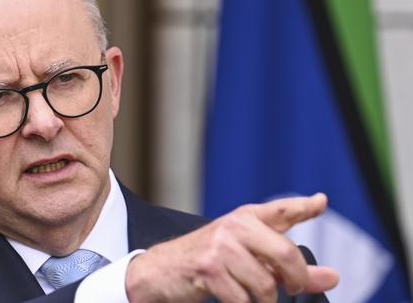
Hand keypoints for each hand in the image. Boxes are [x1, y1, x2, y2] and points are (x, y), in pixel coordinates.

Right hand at [125, 193, 338, 302]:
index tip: (320, 203)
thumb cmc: (210, 261)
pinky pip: (243, 299)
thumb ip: (288, 267)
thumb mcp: (249, 257)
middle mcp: (235, 226)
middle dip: (297, 280)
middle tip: (293, 289)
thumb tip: (332, 277)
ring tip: (254, 299)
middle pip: (285, 255)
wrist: (163, 270)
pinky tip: (235, 300)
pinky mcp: (208, 268)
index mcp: (246, 218)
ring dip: (265, 301)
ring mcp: (221, 247)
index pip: (280, 210)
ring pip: (266, 285)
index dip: (303, 207)